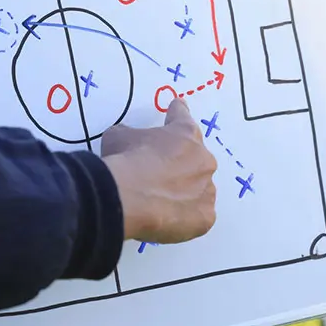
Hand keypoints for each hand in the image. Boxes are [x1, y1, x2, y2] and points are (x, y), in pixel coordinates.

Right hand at [101, 97, 217, 243]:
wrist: (127, 197)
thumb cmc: (125, 161)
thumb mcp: (119, 136)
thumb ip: (130, 135)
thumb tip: (128, 141)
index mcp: (185, 133)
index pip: (182, 117)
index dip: (177, 113)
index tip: (178, 108)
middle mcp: (203, 159)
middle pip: (196, 159)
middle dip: (180, 164)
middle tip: (158, 175)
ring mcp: (207, 190)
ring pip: (199, 189)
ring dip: (185, 192)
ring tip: (161, 201)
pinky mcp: (205, 217)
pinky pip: (198, 215)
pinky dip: (185, 217)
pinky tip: (167, 218)